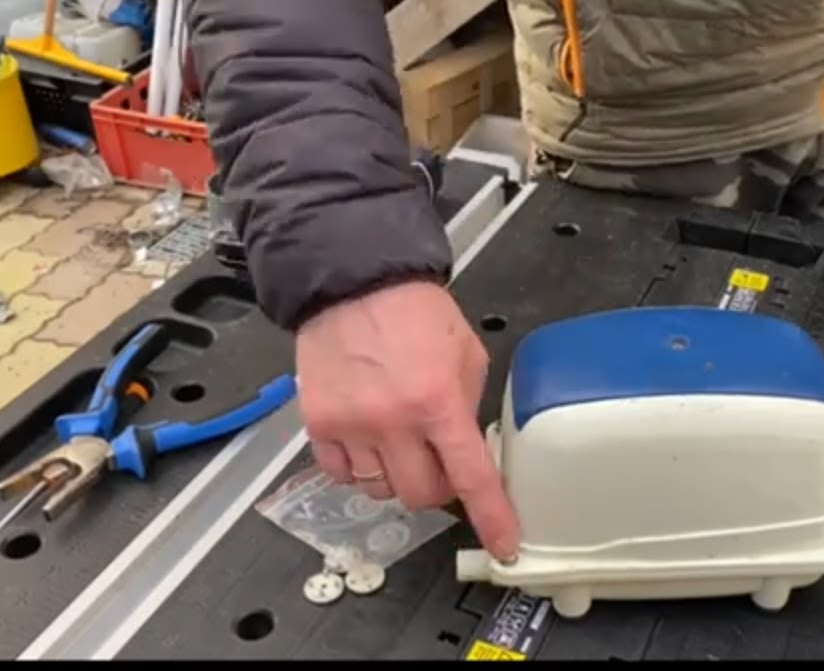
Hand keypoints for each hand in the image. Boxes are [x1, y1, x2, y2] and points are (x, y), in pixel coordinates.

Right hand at [296, 279, 519, 560]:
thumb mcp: (465, 353)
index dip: (492, 517)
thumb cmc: (412, 310)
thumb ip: (469, 404)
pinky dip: (358, 468)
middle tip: (438, 462)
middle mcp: (393, 421)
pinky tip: (366, 438)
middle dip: (438, 487)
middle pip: (422, 495)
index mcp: (438, 401)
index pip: (471, 477)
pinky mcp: (319, 423)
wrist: (353, 281)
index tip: (505, 543)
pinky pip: (342, 475)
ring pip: (381, 491)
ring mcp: (352, 426)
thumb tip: (471, 447)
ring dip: (397, 476)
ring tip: (397, 440)